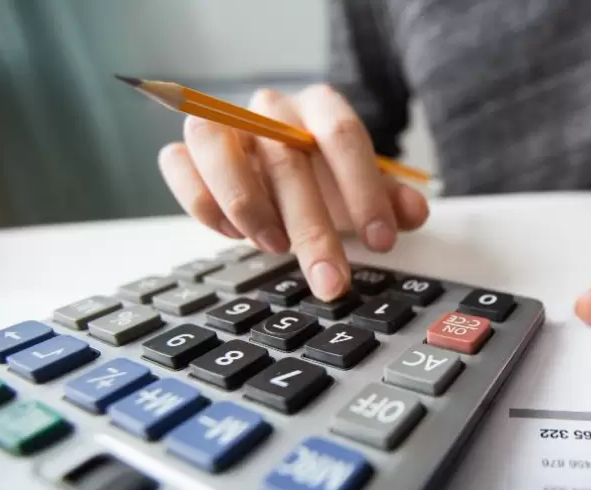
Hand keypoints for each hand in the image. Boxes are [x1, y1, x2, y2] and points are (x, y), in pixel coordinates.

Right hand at [157, 85, 429, 299]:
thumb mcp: (364, 191)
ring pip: (215, 145)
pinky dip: (201, 202)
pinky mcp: (188, 150)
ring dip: (245, 203)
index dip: (364, 191)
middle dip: (313, 230)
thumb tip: (414, 212)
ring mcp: (224, 125)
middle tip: (332, 281)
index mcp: (320, 107)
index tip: (381, 242)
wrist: (284, 168)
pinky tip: (232, 236)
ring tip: (275, 249)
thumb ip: (391, 200)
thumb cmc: (327, 179)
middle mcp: (270, 109)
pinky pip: (176, 163)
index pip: (343, 135)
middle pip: (287, 159)